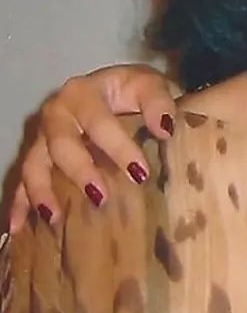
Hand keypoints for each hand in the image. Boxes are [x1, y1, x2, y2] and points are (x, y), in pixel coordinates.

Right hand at [9, 64, 178, 231]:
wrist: (115, 89)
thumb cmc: (132, 90)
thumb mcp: (149, 85)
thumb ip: (158, 102)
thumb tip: (164, 129)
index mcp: (83, 93)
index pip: (99, 123)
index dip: (119, 148)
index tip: (139, 173)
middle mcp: (56, 114)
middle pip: (61, 145)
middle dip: (79, 172)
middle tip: (100, 198)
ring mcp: (42, 136)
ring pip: (33, 165)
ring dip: (41, 193)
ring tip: (55, 218)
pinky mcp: (36, 156)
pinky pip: (22, 180)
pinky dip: (18, 204)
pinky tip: (17, 227)